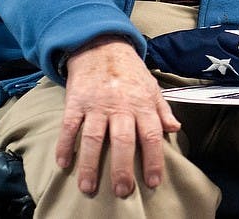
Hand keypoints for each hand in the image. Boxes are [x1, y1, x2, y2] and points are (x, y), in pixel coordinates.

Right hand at [55, 35, 180, 197]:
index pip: (151, 136)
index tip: (153, 182)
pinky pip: (69, 127)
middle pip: (122, 141)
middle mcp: (120, 106)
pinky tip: (63, 164)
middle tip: (122, 191)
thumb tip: (174, 129)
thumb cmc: (130, 71)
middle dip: (122, 168)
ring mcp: (96, 105)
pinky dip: (64, 146)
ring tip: (88, 187)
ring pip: (92, 138)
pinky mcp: (75, 102)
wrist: (102, 46)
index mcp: (142, 104)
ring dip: (89, 164)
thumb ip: (162, 110)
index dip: (154, 160)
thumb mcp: (152, 87)